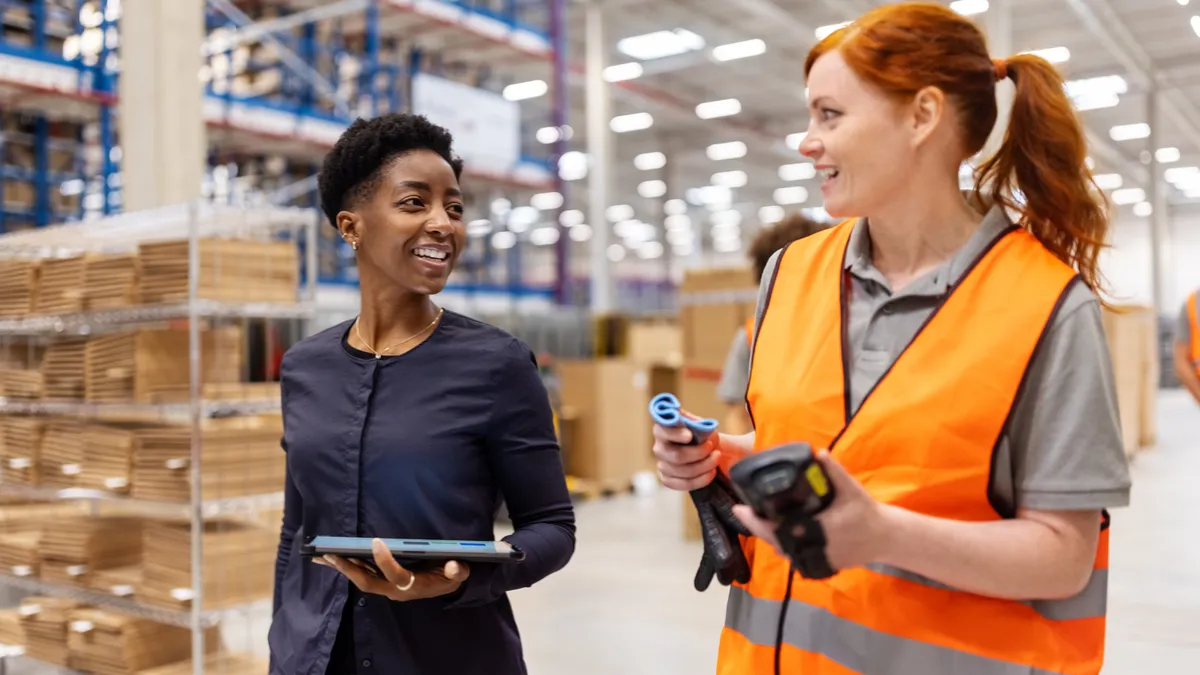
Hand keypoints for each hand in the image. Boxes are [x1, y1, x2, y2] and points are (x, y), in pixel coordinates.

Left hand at [315, 538, 470, 600]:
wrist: (445, 587)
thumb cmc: (449, 577)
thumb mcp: (458, 573)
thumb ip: (456, 570)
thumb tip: (453, 565)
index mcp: (412, 585)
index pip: (395, 575)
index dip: (384, 560)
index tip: (376, 541)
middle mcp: (395, 589)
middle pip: (368, 582)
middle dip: (349, 568)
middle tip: (332, 554)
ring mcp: (386, 587)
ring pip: (361, 579)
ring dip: (343, 568)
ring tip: (323, 556)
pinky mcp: (382, 582)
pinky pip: (361, 575)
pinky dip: (347, 567)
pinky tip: (333, 558)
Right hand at [652, 414, 721, 490]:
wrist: (707, 450)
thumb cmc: (701, 435)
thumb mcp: (699, 424)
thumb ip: (693, 422)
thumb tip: (687, 420)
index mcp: (662, 429)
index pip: (663, 432)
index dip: (675, 435)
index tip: (689, 436)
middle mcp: (658, 448)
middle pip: (676, 456)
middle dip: (698, 453)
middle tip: (712, 447)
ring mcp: (662, 465)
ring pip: (683, 471)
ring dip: (704, 466)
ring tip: (716, 458)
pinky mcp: (668, 480)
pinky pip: (684, 484)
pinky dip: (701, 480)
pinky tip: (711, 472)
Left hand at [732, 450, 890, 572]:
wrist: (884, 538)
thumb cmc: (866, 512)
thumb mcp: (852, 489)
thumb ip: (835, 471)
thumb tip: (819, 452)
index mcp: (818, 529)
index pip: (780, 530)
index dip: (758, 522)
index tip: (742, 509)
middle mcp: (814, 548)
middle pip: (776, 542)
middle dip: (757, 528)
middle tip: (742, 512)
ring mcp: (817, 559)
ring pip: (784, 552)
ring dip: (768, 537)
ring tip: (753, 520)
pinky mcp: (821, 564)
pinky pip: (795, 558)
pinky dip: (782, 546)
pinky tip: (773, 534)